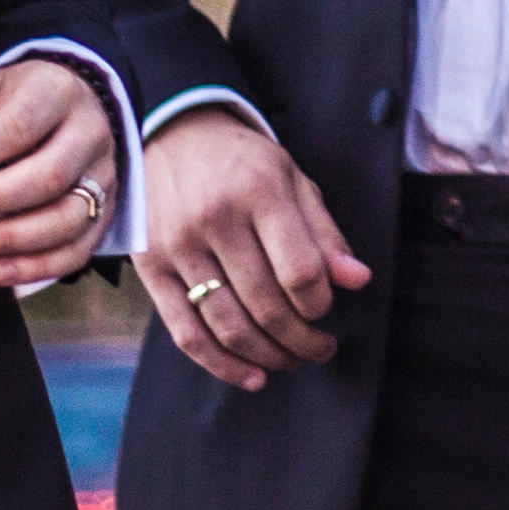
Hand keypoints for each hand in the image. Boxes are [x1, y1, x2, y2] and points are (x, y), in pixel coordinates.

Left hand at [0, 61, 118, 292]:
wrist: (71, 107)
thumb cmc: (17, 101)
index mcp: (58, 93)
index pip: (19, 127)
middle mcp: (91, 134)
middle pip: (49, 176)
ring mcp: (103, 177)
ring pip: (68, 218)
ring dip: (11, 238)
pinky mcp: (104, 213)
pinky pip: (79, 249)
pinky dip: (38, 267)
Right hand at [132, 106, 366, 387]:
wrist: (171, 134)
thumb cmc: (242, 162)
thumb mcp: (292, 179)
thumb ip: (324, 232)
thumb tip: (357, 280)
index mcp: (259, 192)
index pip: (300, 271)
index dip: (321, 303)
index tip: (326, 309)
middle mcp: (215, 220)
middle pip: (266, 305)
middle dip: (301, 340)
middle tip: (320, 350)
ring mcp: (178, 247)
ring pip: (228, 325)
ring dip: (267, 356)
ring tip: (291, 361)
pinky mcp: (150, 268)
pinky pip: (185, 331)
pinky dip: (220, 364)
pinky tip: (251, 376)